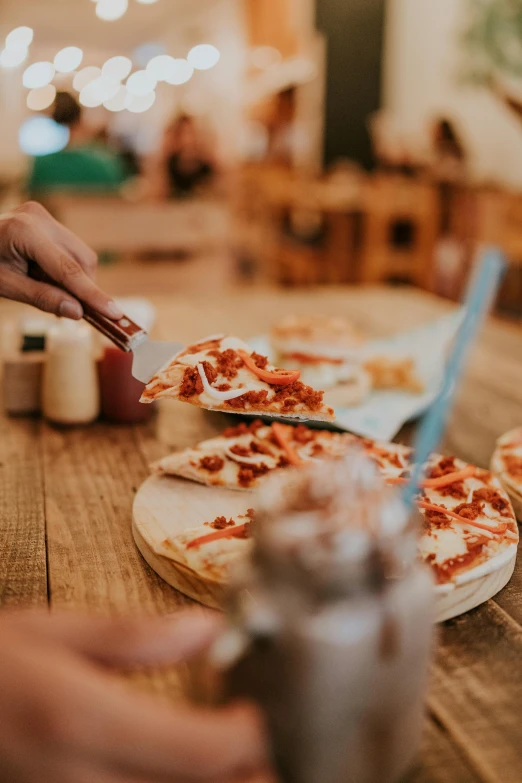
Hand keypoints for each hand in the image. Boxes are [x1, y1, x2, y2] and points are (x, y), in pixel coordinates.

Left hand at [0, 201, 122, 319]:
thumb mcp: (6, 287)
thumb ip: (43, 298)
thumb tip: (78, 312)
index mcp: (24, 231)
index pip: (68, 269)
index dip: (93, 295)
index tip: (114, 314)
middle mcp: (38, 217)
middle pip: (82, 260)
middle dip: (82, 288)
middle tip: (70, 312)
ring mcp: (42, 214)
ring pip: (80, 255)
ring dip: (72, 279)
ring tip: (42, 286)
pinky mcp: (44, 218)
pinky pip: (69, 249)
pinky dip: (63, 269)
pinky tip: (41, 275)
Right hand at [0, 610, 270, 782]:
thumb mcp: (48, 632)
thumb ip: (131, 638)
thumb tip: (208, 630)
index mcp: (78, 716)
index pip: (195, 751)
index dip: (245, 741)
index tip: (258, 717)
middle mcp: (73, 779)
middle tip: (264, 759)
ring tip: (231, 772)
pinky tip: (168, 777)